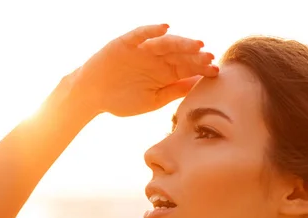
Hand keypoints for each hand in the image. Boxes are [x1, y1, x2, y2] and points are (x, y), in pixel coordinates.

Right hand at [73, 24, 218, 116]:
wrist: (92, 96)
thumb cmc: (122, 100)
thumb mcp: (153, 100)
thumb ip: (174, 91)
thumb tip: (198, 85)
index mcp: (165, 73)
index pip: (188, 68)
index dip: (201, 68)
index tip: (215, 71)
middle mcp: (157, 59)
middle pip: (180, 54)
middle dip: (195, 55)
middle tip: (209, 57)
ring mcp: (143, 49)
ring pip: (165, 43)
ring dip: (181, 42)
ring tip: (196, 44)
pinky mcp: (126, 43)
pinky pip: (141, 33)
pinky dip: (152, 30)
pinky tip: (165, 28)